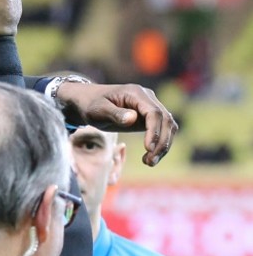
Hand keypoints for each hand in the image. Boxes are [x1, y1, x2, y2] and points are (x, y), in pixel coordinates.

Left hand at [57, 82, 177, 166]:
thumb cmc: (90, 105)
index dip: (154, 131)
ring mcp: (150, 106)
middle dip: (161, 142)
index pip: (154, 112)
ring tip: (149, 163)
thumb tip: (133, 118)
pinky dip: (160, 144)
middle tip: (149, 162)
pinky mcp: (149, 117)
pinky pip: (162, 130)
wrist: (86, 101)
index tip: (148, 148)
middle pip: (166, 120)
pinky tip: (150, 157)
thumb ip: (114, 113)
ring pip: (168, 126)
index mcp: (135, 93)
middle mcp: (147, 98)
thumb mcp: (97, 110)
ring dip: (163, 146)